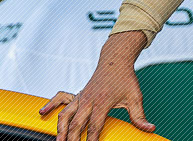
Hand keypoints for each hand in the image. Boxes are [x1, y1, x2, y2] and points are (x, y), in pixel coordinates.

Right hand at [39, 31, 154, 140]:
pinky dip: (50, 105)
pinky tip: (42, 113)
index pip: (93, 128)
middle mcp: (88, 101)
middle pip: (75, 125)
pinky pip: (60, 99)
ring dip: (59, 130)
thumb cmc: (126, 78)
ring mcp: (80, 97)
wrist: (116, 59)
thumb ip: (139, 116)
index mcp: (101, 104)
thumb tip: (150, 128)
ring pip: (65, 115)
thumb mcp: (135, 97)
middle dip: (71, 140)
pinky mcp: (77, 94)